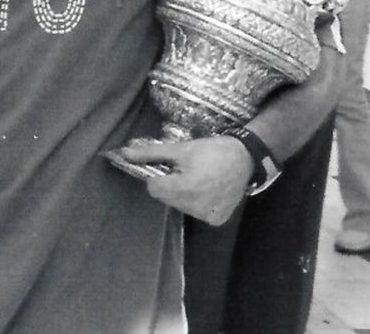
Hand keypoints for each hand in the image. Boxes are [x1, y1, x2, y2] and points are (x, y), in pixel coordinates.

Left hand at [116, 136, 252, 225]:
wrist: (245, 159)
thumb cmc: (211, 151)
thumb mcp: (180, 149)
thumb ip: (150, 154)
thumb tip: (124, 154)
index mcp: (185, 188)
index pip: (154, 189)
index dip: (158, 177)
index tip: (171, 168)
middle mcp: (196, 206)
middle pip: (166, 198)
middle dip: (171, 185)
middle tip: (187, 172)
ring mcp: (208, 215)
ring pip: (180, 206)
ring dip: (183, 195)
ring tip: (199, 180)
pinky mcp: (217, 220)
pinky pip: (196, 212)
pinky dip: (197, 203)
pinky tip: (207, 190)